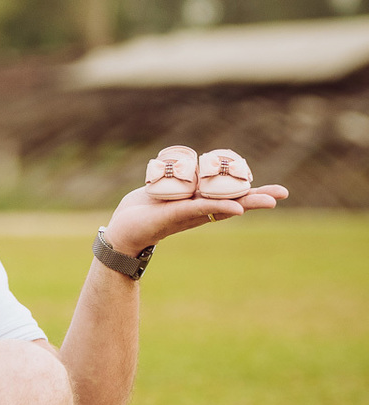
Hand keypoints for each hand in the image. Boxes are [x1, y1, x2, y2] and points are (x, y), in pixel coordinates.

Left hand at [103, 179, 288, 256]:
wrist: (122, 230)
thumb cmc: (143, 211)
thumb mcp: (166, 194)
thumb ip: (178, 187)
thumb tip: (189, 174)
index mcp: (199, 202)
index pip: (231, 195)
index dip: (252, 192)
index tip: (277, 191)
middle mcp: (199, 209)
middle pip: (234, 201)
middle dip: (258, 198)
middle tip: (283, 195)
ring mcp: (189, 213)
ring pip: (222, 206)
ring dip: (246, 203)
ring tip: (269, 201)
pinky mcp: (175, 215)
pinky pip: (200, 209)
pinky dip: (218, 206)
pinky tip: (235, 208)